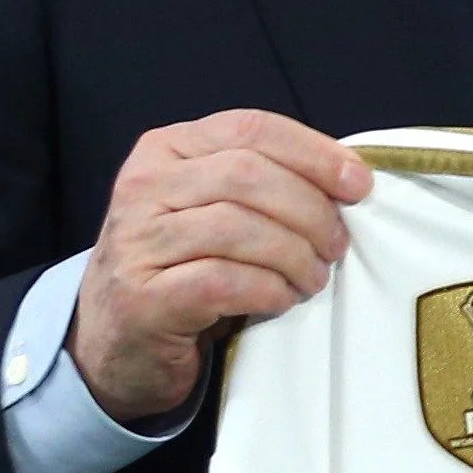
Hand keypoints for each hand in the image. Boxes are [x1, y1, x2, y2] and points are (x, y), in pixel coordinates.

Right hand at [73, 110, 371, 421]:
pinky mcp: (143, 297)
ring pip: (239, 227)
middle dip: (310, 210)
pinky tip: (281, 299)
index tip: (358, 183)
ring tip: (313, 276)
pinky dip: (268, 289)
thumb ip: (262, 183)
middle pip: (248, 175)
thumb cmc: (179, 271)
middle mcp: (143, 186)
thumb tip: (347, 177)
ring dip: (294, 254)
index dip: (314, 153)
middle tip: (336, 244)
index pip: (250, 129)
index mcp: (165, 149)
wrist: (114, 344)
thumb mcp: (211, 209)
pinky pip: (225, 280)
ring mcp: (137, 242)